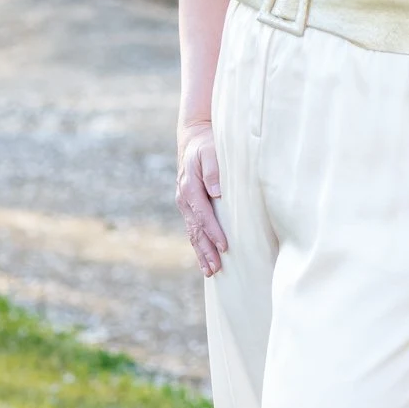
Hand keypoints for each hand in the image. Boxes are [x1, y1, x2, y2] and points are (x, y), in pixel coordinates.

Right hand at [176, 121, 227, 276]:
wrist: (193, 136)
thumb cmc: (206, 143)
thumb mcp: (210, 150)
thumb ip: (213, 170)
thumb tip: (216, 192)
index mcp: (189, 187)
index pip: (203, 215)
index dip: (213, 232)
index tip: (224, 247)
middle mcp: (184, 198)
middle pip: (195, 230)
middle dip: (206, 251)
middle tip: (216, 269)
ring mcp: (184, 203)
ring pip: (192, 233)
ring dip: (201, 253)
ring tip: (210, 271)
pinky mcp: (189, 205)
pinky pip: (193, 229)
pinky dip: (198, 245)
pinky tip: (205, 258)